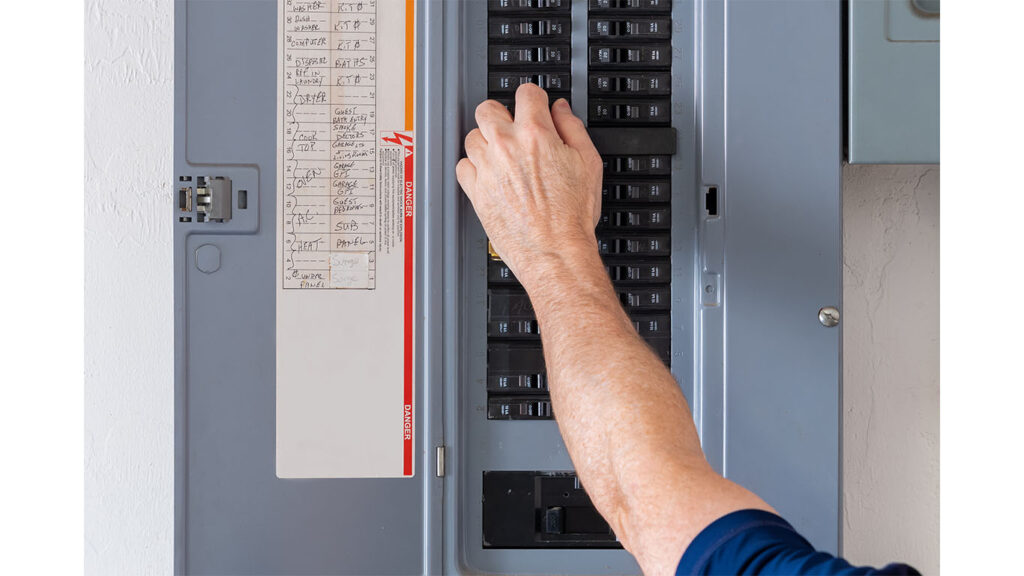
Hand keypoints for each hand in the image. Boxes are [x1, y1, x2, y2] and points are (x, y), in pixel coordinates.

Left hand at [456, 84, 603, 289]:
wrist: (555, 252)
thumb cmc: (572, 216)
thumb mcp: (589, 163)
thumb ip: (573, 128)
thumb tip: (561, 110)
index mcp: (535, 134)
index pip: (526, 93)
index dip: (534, 98)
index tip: (535, 106)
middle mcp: (506, 147)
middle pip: (487, 108)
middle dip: (501, 114)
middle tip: (513, 128)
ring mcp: (487, 168)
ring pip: (471, 136)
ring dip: (486, 142)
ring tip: (502, 156)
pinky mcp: (475, 191)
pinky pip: (462, 166)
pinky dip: (473, 167)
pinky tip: (490, 175)